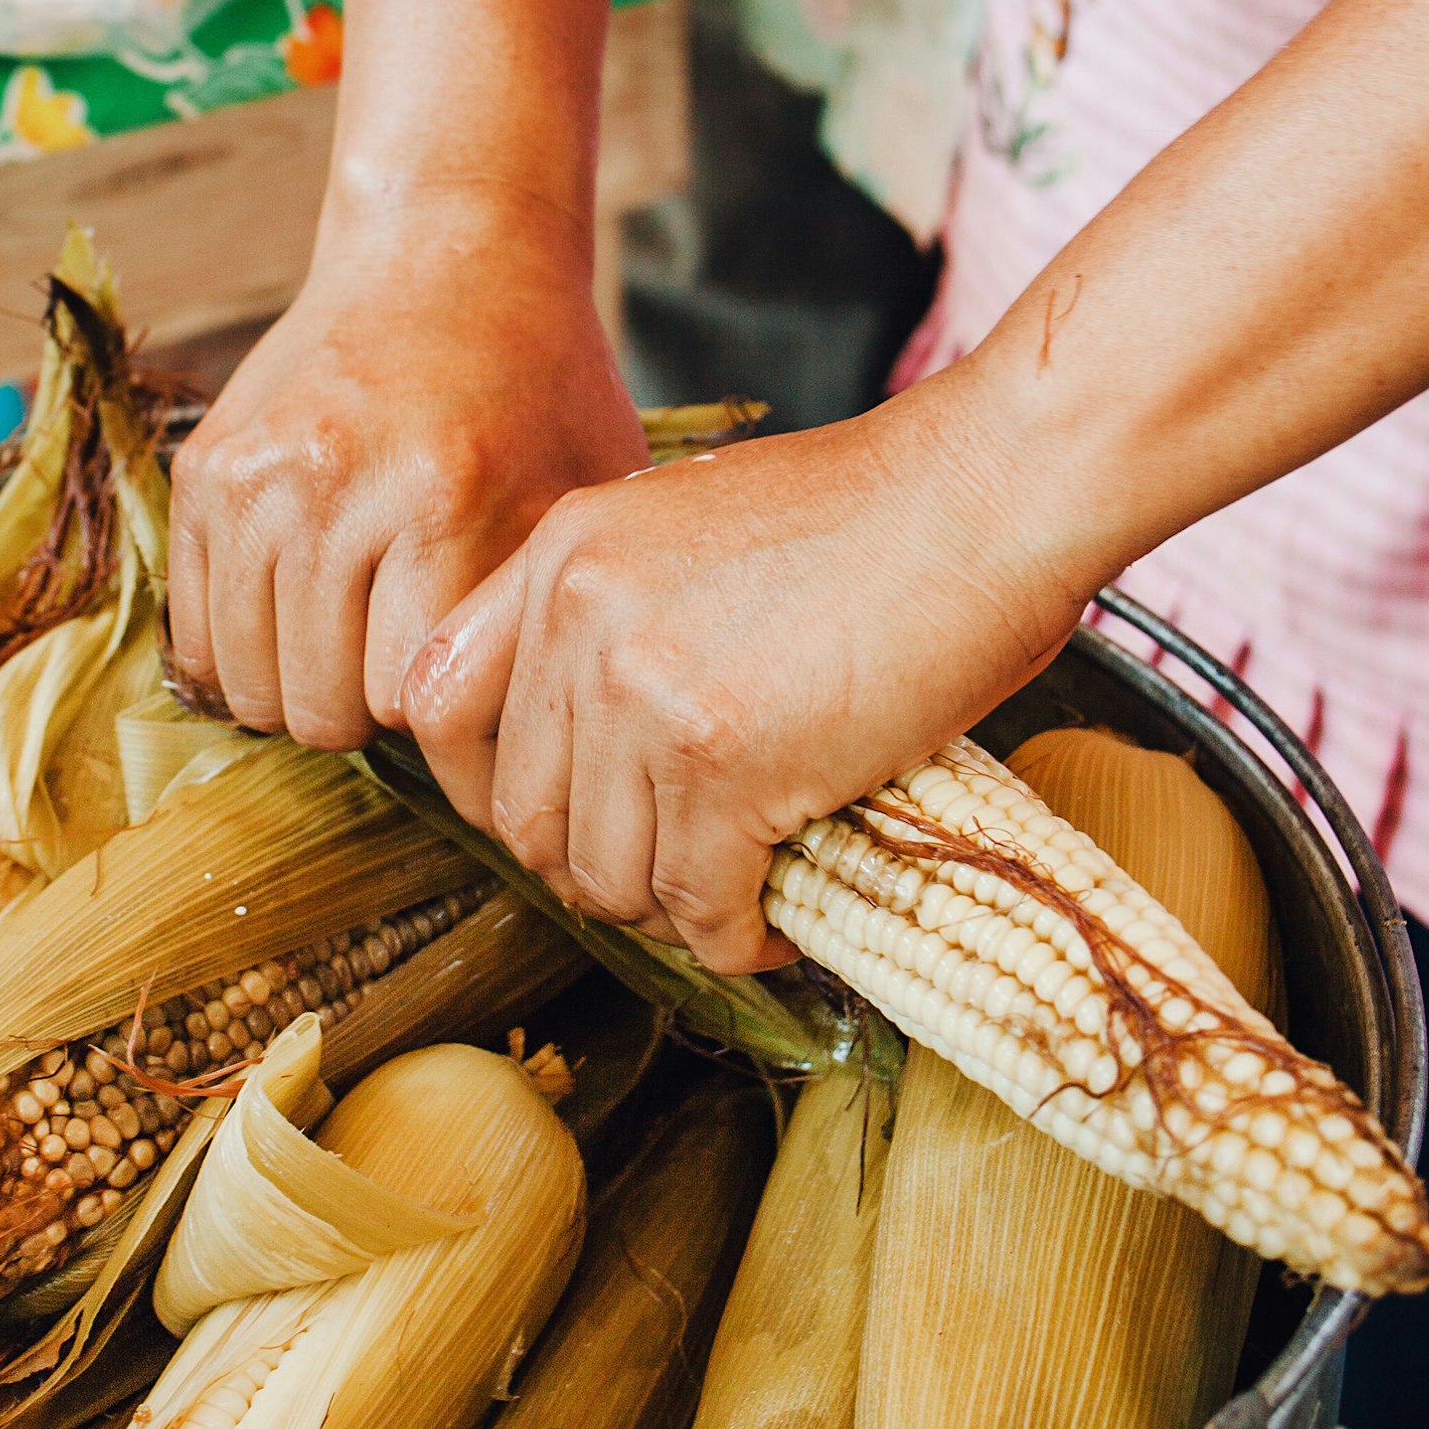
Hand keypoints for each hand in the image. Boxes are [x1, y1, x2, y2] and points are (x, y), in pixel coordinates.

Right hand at [168, 199, 644, 750]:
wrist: (447, 253)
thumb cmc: (539, 387)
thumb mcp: (585, 497)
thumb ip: (543, 625)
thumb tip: (521, 764)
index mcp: (446, 500)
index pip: (410, 706)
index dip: (446, 722)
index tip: (470, 698)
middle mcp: (336, 485)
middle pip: (322, 708)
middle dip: (369, 712)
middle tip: (407, 662)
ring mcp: (256, 476)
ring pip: (250, 685)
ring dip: (304, 684)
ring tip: (357, 637)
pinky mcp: (204, 470)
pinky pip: (196, 634)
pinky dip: (246, 647)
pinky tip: (303, 610)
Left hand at [401, 379, 1087, 972]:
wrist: (990, 491)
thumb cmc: (879, 514)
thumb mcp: (694, 529)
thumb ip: (624, 619)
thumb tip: (604, 756)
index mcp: (562, 552)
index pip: (437, 702)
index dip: (486, 790)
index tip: (552, 822)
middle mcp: (577, 618)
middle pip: (522, 817)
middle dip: (595, 871)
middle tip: (670, 879)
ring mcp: (643, 691)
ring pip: (607, 877)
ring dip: (672, 912)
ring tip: (734, 900)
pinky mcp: (724, 761)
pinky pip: (698, 904)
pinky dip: (739, 937)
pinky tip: (780, 921)